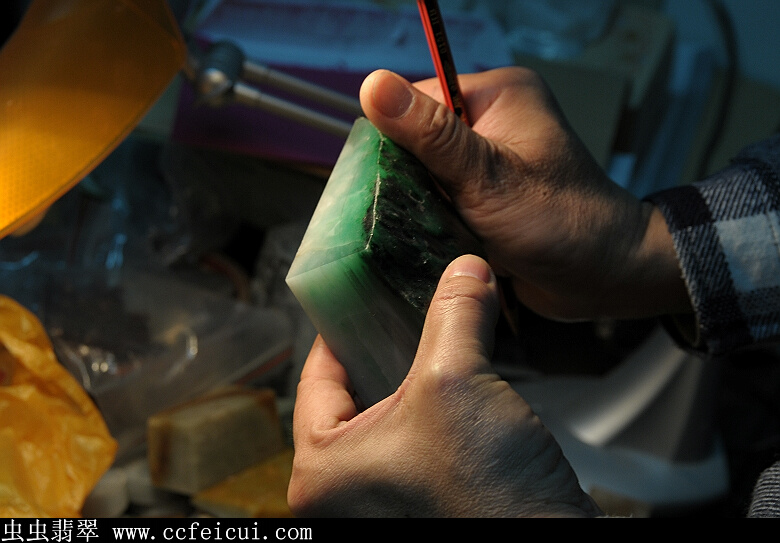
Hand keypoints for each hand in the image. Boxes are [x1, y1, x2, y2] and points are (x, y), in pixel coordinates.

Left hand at [287, 255, 601, 516]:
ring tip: (439, 339)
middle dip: (387, 349)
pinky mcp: (425, 504)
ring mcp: (385, 503)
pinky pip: (420, 443)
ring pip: (392, 418)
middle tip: (406, 310)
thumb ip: (455, 314)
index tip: (358, 299)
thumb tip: (465, 271)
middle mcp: (344, 494)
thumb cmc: (486, 499)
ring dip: (419, 378)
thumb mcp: (458, 381)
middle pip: (355, 395)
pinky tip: (465, 384)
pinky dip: (438, 410)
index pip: (317, 378)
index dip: (342, 329)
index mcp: (321, 472)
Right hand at [359, 68, 690, 320]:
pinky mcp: (485, 196)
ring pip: (425, 175)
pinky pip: (441, 200)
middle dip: (406, 178)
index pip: (418, 100)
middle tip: (405, 212)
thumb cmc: (559, 223)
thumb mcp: (488, 177)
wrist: (605, 277)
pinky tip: (433, 239)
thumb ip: (431, 135)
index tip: (387, 180)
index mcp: (497, 95)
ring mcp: (489, 161)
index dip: (394, 137)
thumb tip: (372, 85)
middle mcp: (492, 121)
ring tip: (422, 229)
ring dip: (419, 204)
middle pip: (417, 140)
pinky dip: (433, 219)